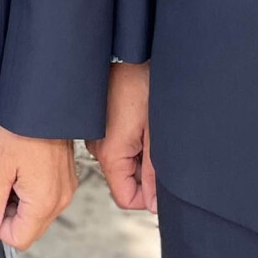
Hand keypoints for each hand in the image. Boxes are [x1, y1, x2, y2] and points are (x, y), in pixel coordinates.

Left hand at [0, 125, 76, 249]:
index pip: (19, 239)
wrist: (44, 100)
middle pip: (30, 229)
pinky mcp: (67, 177)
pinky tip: (22, 168)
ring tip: (11, 173)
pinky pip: (47, 198)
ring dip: (20, 203)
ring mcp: (67, 188)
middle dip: (10, 215)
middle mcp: (61, 200)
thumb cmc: (21, 128)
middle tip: (0, 185)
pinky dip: (32, 192)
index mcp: (44, 202)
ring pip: (38, 214)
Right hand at [87, 62, 156, 212]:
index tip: (162, 180)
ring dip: (138, 156)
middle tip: (158, 146)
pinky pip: (115, 147)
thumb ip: (154, 173)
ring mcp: (94, 137)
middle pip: (124, 181)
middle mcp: (96, 149)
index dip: (147, 196)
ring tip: (149, 130)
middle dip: (145, 173)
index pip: (126, 198)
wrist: (125, 53)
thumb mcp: (155, 134)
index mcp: (110, 154)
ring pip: (121, 164)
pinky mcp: (96, 127)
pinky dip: (130, 142)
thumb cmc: (140, 84)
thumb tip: (153, 204)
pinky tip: (140, 123)